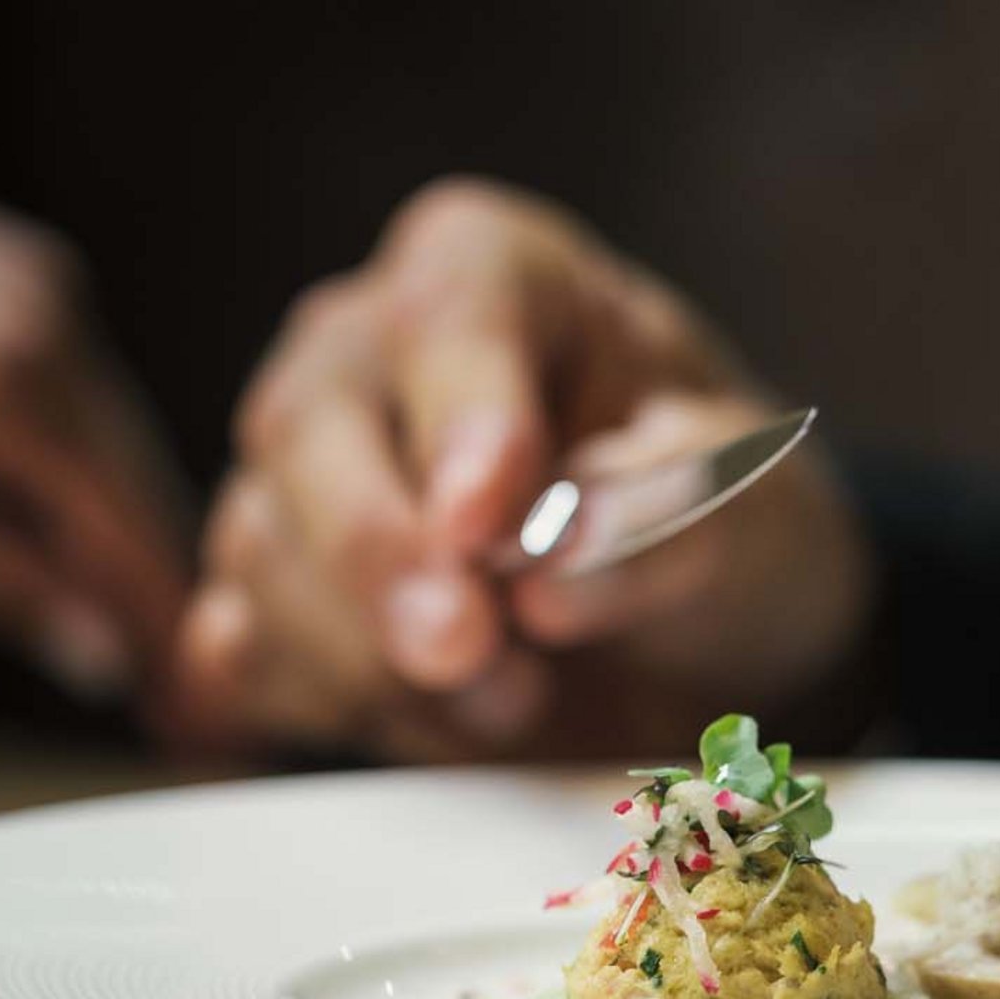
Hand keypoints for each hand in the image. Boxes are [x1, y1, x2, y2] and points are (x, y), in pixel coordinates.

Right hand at [177, 179, 872, 759]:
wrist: (680, 636)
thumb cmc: (717, 533)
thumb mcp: (756, 518)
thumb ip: (668, 519)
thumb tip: (560, 551)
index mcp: (493, 276)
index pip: (451, 318)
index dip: (463, 423)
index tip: (487, 528)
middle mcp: (363, 353)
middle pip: (306, 428)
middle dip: (378, 557)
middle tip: (462, 652)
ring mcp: (294, 476)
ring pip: (262, 554)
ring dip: (377, 659)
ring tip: (517, 697)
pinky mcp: (267, 599)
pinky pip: (243, 654)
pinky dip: (331, 708)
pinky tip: (436, 723)